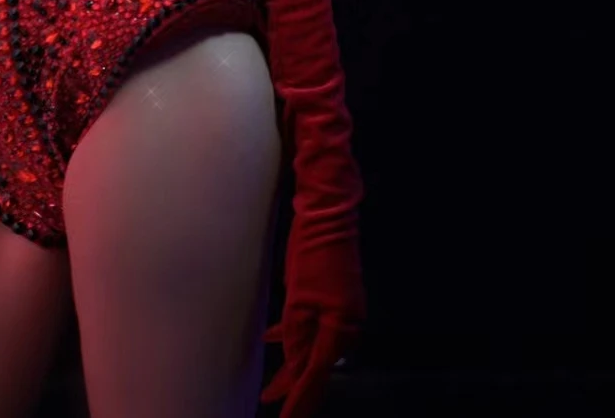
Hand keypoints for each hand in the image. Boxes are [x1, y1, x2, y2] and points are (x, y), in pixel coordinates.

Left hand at [259, 215, 363, 415]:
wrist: (328, 214)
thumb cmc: (312, 254)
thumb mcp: (298, 299)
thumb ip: (296, 335)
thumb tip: (295, 364)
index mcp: (340, 328)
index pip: (316, 374)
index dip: (299, 399)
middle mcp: (346, 325)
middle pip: (315, 363)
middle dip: (293, 385)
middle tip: (269, 401)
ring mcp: (341, 310)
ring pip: (312, 345)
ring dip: (292, 361)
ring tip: (271, 386)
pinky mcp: (332, 297)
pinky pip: (312, 325)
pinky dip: (293, 335)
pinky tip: (273, 339)